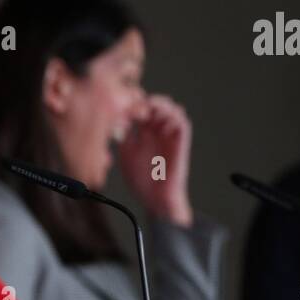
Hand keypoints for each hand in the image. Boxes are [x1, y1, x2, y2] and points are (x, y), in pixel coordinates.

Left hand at [117, 94, 193, 225]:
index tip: (121, 107)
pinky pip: (182, 123)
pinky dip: (172, 118)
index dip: (133, 102)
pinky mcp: (180, 143)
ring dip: (160, 107)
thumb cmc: (140, 179)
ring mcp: (169, 135)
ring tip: (147, 114)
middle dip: (145, 101)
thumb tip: (117, 116)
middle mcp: (157, 130)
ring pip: (172, 108)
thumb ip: (124, 134)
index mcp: (143, 132)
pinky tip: (158, 125)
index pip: (140, 107)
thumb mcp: (126, 152)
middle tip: (134, 108)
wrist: (155, 197)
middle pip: (156, 103)